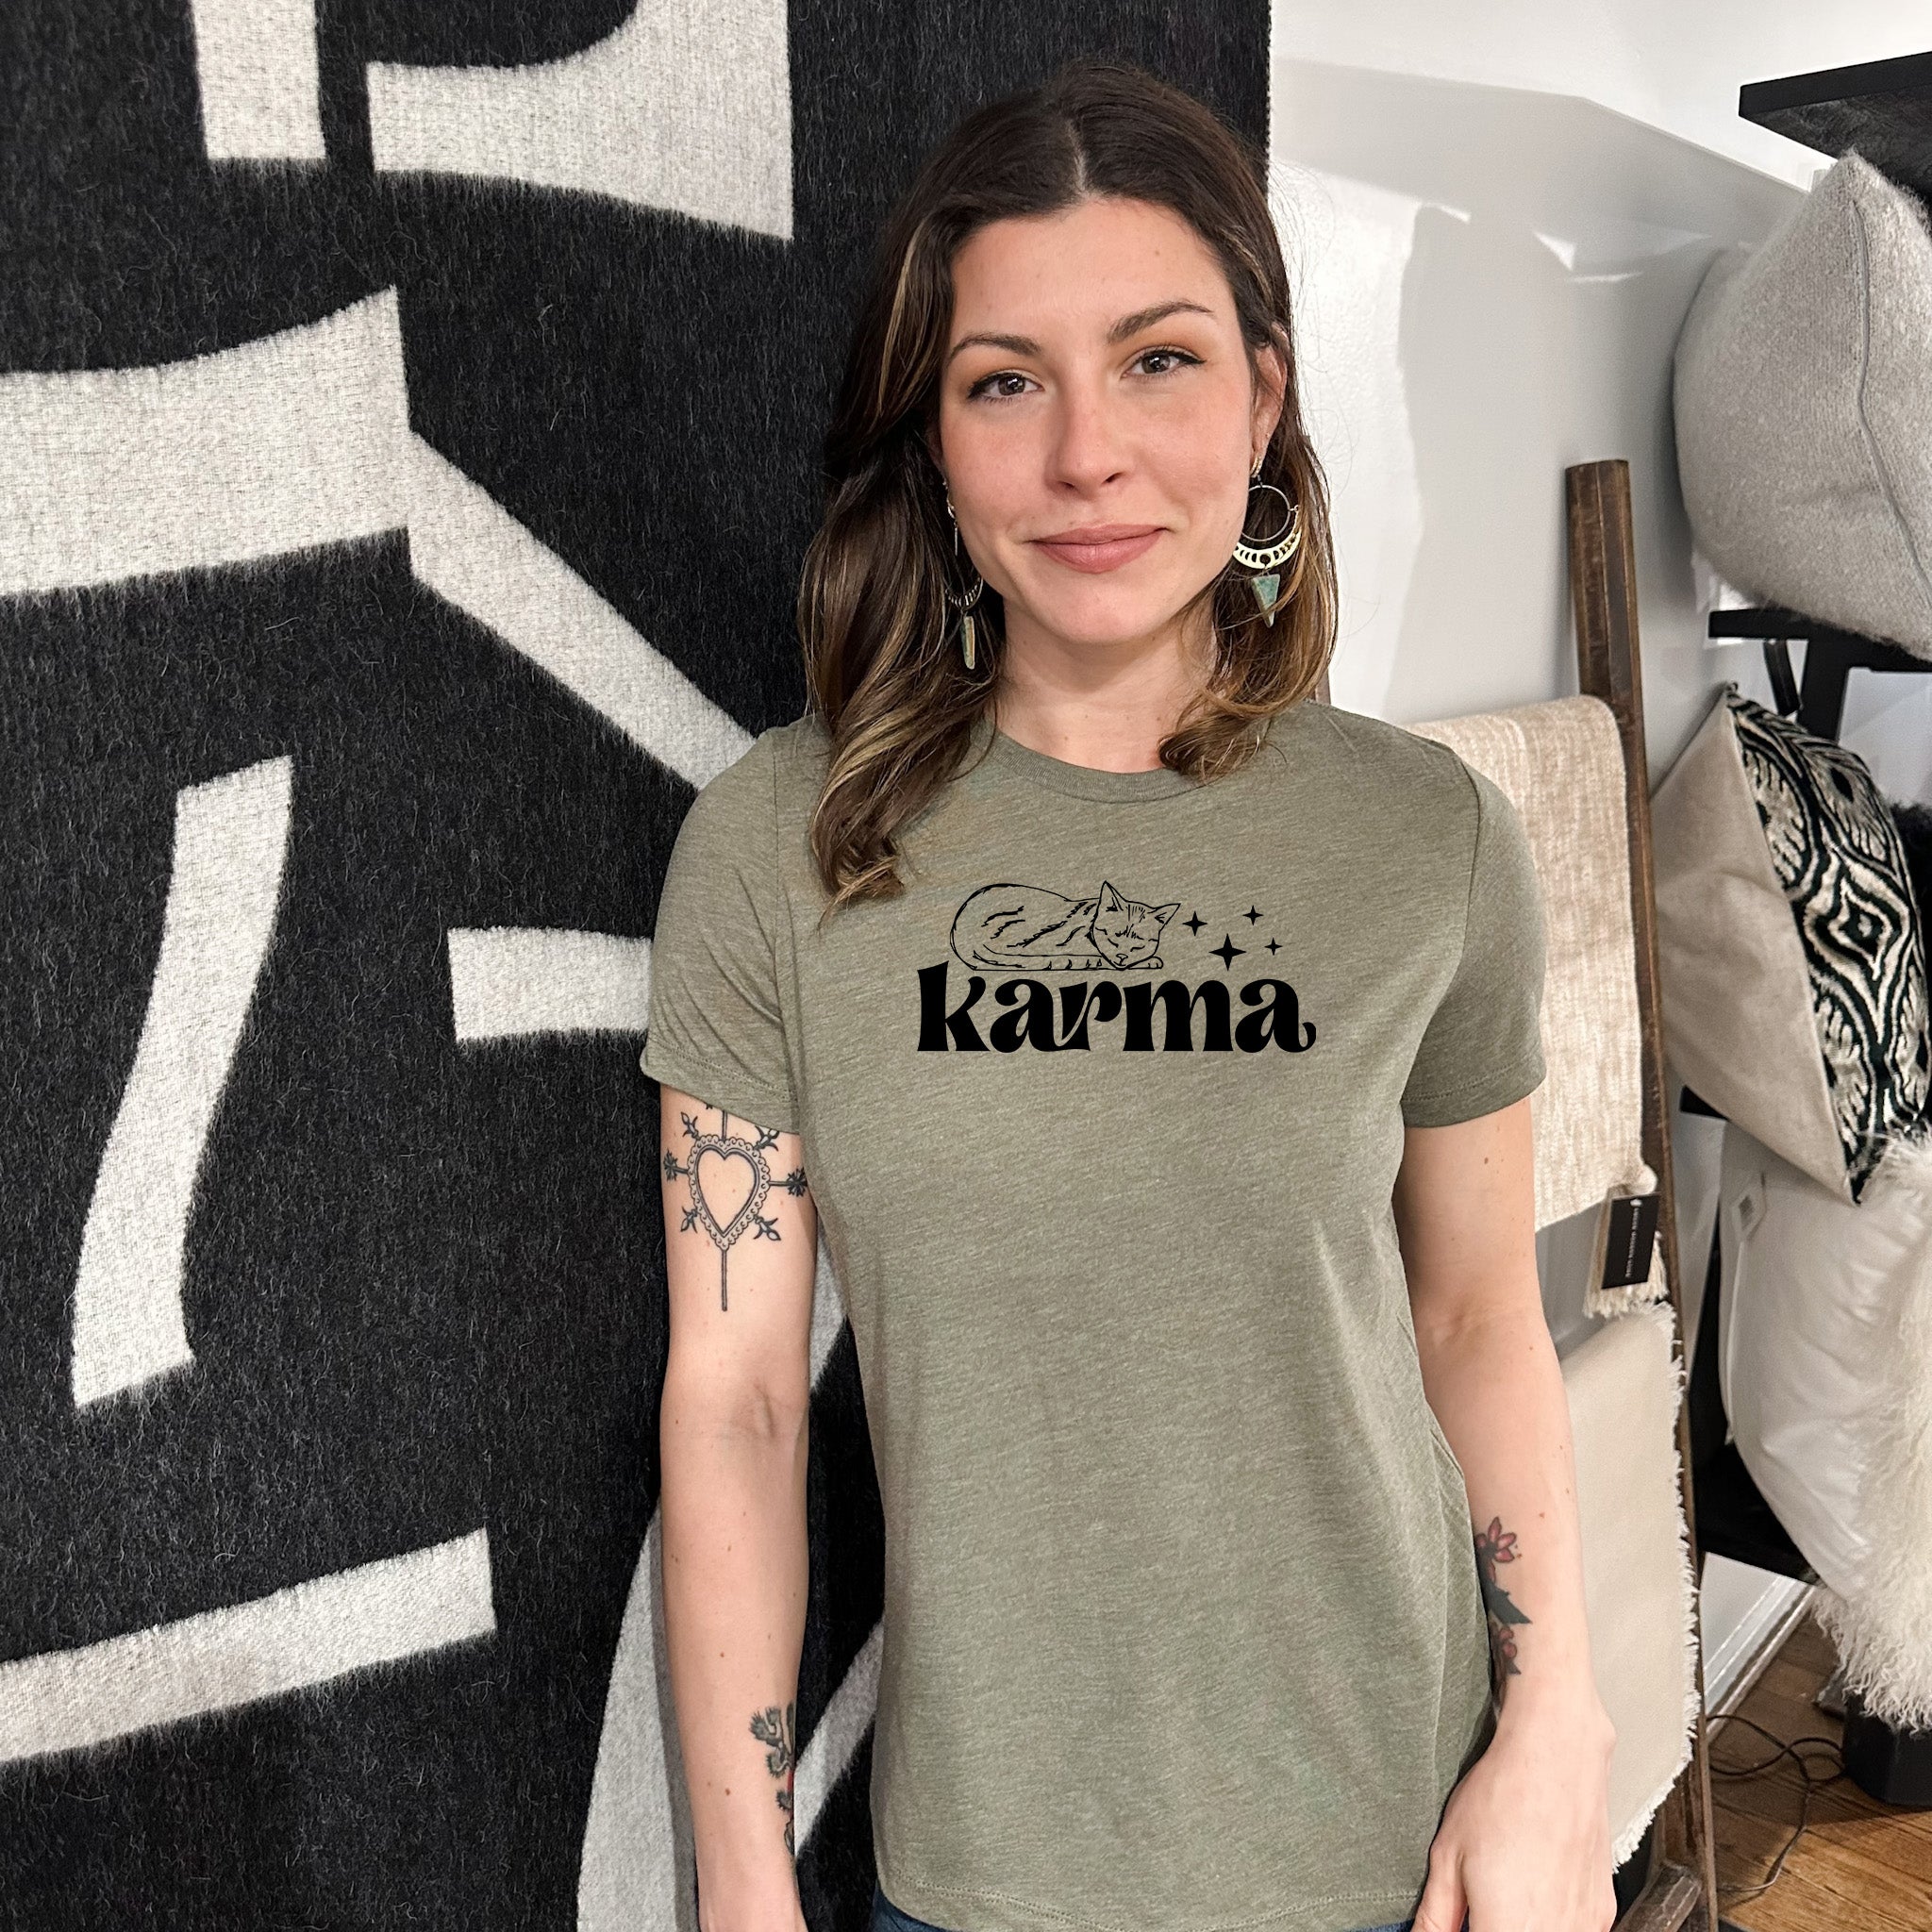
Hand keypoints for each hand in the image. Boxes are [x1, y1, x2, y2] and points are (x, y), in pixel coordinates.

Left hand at [1412, 1695, 1617, 1931]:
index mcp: (1508, 1927)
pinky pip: (1572, 1931)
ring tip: (1504, 1892)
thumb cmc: (1503, 1795)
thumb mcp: (1448, 1855)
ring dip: (1521, 1925)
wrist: (1556, 1754)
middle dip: (1491, 1925)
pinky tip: (1532, 1892)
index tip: (1459, 1921)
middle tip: (1477, 1906)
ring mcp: (1584, 1925)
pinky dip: (1549, 1921)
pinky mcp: (1601, 1911)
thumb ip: (1436, 1914)